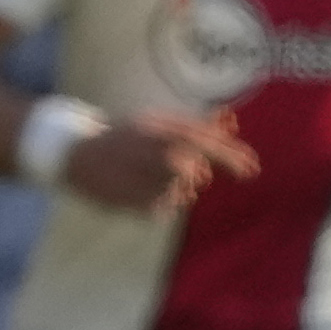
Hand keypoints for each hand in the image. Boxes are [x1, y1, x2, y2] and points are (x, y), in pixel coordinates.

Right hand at [64, 112, 258, 212]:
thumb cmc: (122, 135)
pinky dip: (161, 197)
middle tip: (172, 165)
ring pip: (185, 191)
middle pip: (199, 174)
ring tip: (145, 172)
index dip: (235, 158)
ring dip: (176, 185)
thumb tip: (232, 120)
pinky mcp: (149, 209)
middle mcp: (165, 162)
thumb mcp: (157, 122)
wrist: (77, 157)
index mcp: (166, 136)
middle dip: (194, 172)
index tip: (253, 168)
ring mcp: (157, 187)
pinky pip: (169, 205)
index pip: (210, 147)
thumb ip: (196, 124)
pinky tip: (139, 186)